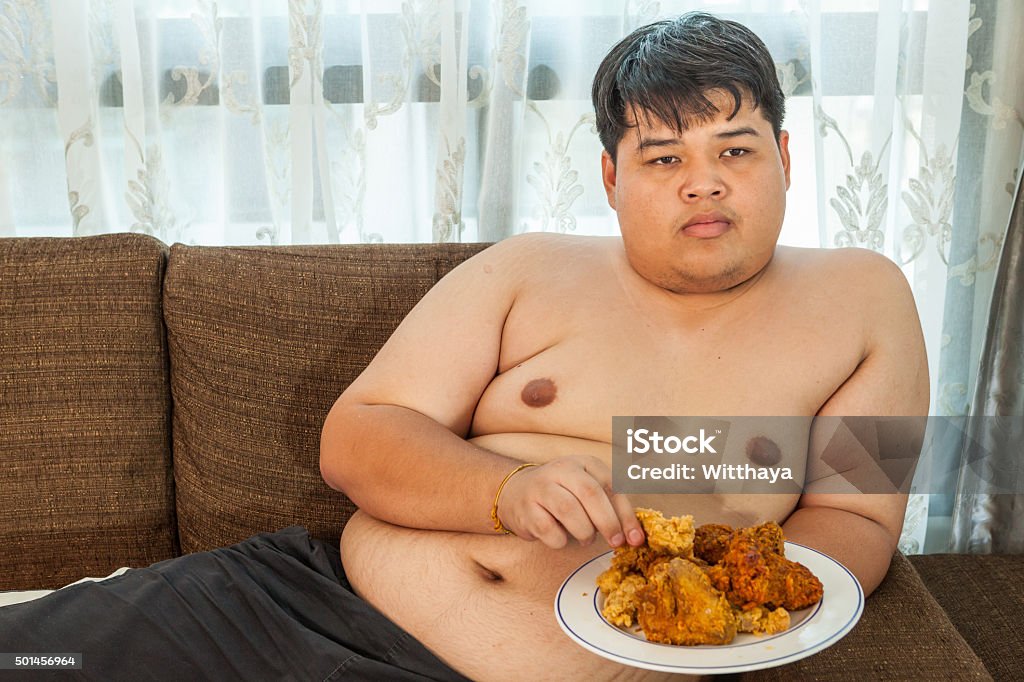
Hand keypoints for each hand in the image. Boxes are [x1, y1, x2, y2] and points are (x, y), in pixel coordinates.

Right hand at [496, 455, 645, 549]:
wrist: (516, 493)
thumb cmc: (562, 495)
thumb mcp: (587, 490)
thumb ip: (611, 507)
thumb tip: (635, 536)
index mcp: (584, 463)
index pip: (611, 486)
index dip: (626, 514)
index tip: (636, 538)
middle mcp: (561, 470)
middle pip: (590, 494)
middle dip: (608, 523)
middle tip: (615, 542)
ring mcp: (540, 487)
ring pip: (569, 511)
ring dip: (584, 532)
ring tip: (585, 537)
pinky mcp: (526, 509)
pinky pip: (549, 531)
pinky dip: (561, 540)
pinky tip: (560, 535)